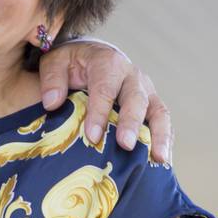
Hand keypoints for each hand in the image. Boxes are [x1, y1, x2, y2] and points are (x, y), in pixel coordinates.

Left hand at [37, 42, 171, 164]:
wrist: (94, 55)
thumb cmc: (72, 63)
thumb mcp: (55, 62)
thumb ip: (52, 80)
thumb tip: (52, 103)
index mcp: (108, 63)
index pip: (105, 89)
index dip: (99, 113)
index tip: (92, 136)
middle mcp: (132, 76)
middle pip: (136, 100)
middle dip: (131, 123)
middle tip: (125, 145)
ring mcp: (147, 91)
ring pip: (159, 111)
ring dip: (160, 135)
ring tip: (159, 158)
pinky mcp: (153, 104)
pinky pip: (163, 122)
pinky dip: (166, 140)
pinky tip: (163, 161)